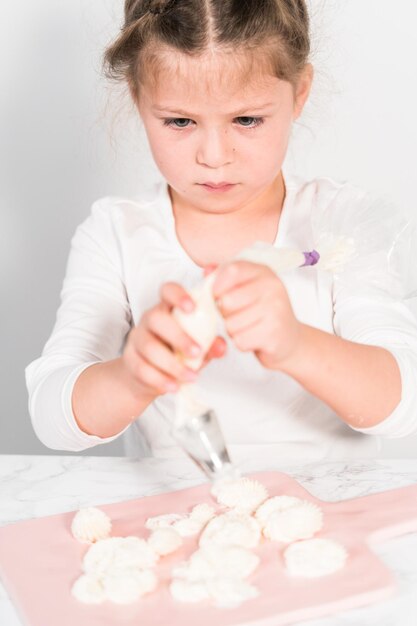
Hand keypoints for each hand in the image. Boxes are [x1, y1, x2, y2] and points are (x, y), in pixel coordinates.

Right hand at [122, 282, 225, 397]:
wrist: (147, 377)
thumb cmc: (176, 354)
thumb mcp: (197, 348)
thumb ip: (209, 345)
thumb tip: (221, 346)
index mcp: (168, 309)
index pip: (168, 291)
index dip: (178, 295)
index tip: (192, 307)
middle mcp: (149, 320)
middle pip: (156, 318)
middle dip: (178, 336)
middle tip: (197, 352)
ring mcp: (137, 340)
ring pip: (149, 347)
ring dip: (172, 364)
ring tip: (191, 376)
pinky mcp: (130, 361)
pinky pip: (142, 368)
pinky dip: (160, 380)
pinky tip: (174, 386)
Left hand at [212, 261, 300, 369]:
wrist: (291, 339)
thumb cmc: (264, 313)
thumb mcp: (248, 289)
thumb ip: (225, 278)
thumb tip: (207, 270)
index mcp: (263, 272)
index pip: (232, 270)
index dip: (217, 285)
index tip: (217, 295)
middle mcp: (272, 288)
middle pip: (227, 301)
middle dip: (225, 313)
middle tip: (238, 315)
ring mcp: (275, 310)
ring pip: (231, 324)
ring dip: (234, 331)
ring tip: (248, 327)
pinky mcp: (274, 334)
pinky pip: (240, 341)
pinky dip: (242, 343)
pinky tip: (254, 338)